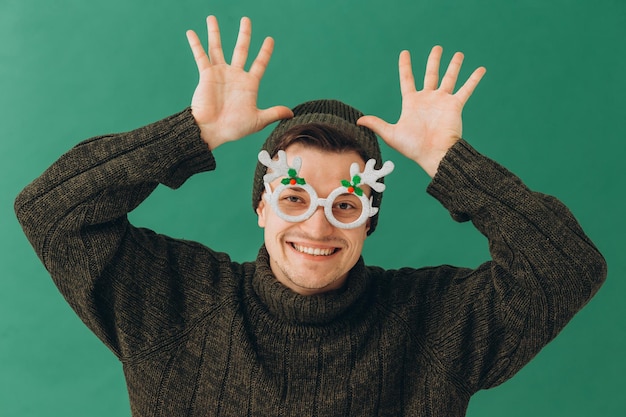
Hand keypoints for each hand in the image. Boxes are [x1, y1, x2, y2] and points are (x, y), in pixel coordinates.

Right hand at [186, 16, 293, 149]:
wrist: (211, 131)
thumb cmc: (234, 128)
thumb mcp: (257, 120)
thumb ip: (273, 113)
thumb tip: (292, 113)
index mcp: (249, 84)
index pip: (259, 63)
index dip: (265, 52)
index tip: (270, 39)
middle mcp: (235, 75)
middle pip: (241, 49)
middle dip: (244, 34)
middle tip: (246, 19)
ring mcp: (220, 73)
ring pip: (217, 48)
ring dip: (215, 33)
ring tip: (212, 18)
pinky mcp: (206, 75)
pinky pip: (200, 56)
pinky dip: (196, 44)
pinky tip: (192, 32)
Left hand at [357, 46, 485, 176]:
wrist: (434, 155)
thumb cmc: (413, 148)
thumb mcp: (391, 134)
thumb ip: (377, 124)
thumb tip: (358, 120)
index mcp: (412, 103)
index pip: (407, 79)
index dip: (405, 66)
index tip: (405, 53)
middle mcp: (428, 99)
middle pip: (431, 74)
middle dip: (434, 61)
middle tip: (437, 48)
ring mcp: (442, 101)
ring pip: (449, 78)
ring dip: (454, 66)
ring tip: (458, 54)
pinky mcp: (455, 106)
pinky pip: (466, 89)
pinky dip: (473, 79)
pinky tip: (480, 69)